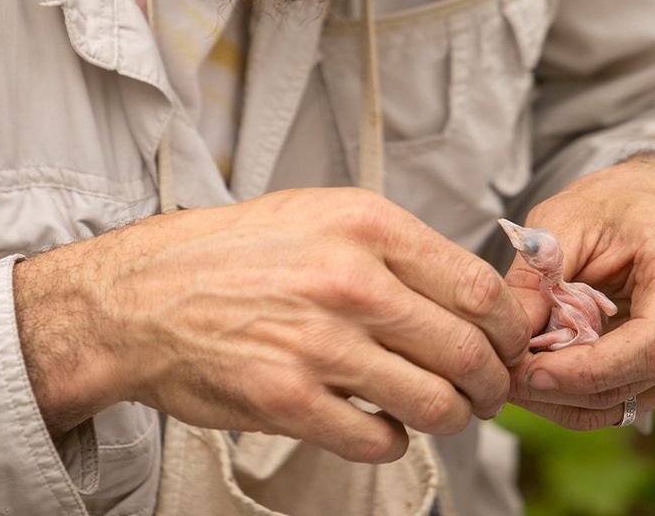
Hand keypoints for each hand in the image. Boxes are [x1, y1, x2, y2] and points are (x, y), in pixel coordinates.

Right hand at [13, 188, 529, 461]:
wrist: (145, 294)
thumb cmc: (235, 251)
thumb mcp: (322, 212)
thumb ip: (395, 245)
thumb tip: (465, 290)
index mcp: (366, 226)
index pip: (477, 285)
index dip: (510, 325)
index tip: (510, 340)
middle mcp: (351, 281)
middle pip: (467, 348)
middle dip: (492, 379)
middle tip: (489, 387)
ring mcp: (320, 344)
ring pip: (433, 401)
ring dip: (452, 415)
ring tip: (444, 409)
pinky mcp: (289, 400)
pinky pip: (377, 441)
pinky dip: (394, 441)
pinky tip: (383, 424)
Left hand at [505, 154, 654, 428]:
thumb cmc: (615, 204)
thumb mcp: (567, 218)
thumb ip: (540, 273)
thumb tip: (510, 331)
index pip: (652, 344)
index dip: (588, 368)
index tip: (530, 371)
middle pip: (633, 380)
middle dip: (559, 385)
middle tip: (500, 372)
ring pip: (625, 401)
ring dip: (563, 395)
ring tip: (513, 368)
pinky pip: (627, 400)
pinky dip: (579, 393)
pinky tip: (543, 369)